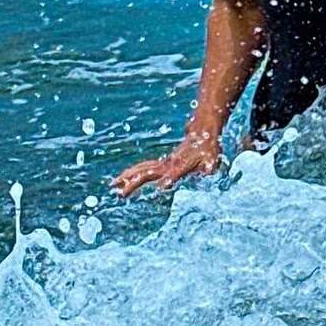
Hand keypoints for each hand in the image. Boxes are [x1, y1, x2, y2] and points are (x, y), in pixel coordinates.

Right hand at [108, 131, 222, 198]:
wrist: (202, 132)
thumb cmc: (208, 149)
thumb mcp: (212, 160)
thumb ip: (209, 166)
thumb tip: (208, 170)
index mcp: (182, 165)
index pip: (172, 174)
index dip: (167, 180)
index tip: (159, 187)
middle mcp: (169, 164)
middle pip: (148, 172)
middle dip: (134, 182)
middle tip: (120, 192)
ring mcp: (163, 163)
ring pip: (142, 169)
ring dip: (127, 176)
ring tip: (112, 185)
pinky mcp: (161, 163)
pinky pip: (143, 168)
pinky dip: (131, 173)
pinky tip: (121, 180)